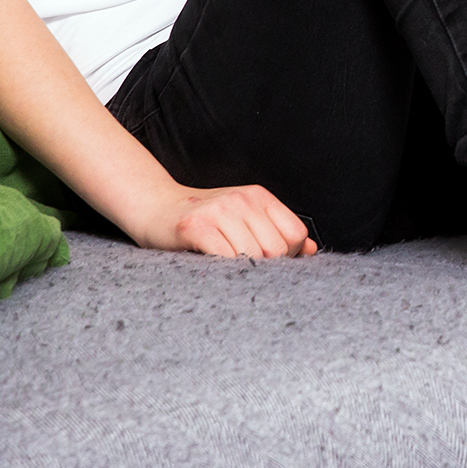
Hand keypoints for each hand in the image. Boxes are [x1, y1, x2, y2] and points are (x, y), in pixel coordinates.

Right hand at [131, 183, 314, 258]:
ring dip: (242, 270)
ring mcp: (219, 211)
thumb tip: (312, 250)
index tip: (267, 262)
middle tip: (243, 267)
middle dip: (266, 267)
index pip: (296, 234)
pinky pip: (226, 259)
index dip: (288, 256)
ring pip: (254, 257)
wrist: (155, 208)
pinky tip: (212, 265)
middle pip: (277, 249)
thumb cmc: (204, 221)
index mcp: (259, 197)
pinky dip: (224, 270)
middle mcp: (242, 200)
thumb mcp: (244, 219)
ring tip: (226, 265)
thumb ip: (277, 232)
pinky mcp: (196, 227)